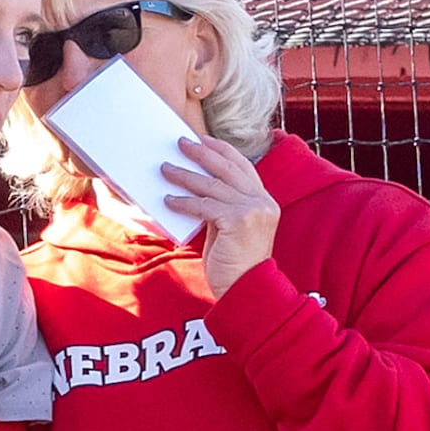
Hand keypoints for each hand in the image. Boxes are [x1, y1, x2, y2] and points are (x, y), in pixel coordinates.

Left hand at [162, 135, 279, 298]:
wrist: (246, 290)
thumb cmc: (233, 263)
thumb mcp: (232, 228)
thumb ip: (223, 206)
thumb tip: (195, 186)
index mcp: (264, 201)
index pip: (243, 167)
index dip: (223, 151)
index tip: (204, 140)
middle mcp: (262, 202)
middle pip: (228, 168)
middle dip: (202, 153)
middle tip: (180, 143)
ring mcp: (253, 210)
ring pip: (212, 185)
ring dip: (185, 175)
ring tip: (165, 168)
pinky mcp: (238, 221)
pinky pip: (204, 205)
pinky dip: (183, 201)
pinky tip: (168, 200)